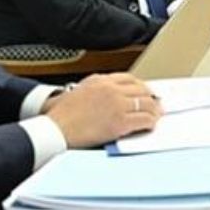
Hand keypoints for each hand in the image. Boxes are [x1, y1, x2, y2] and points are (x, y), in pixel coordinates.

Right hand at [43, 72, 162, 147]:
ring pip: (146, 104)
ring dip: (154, 110)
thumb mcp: (75, 91)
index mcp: (100, 80)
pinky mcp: (120, 122)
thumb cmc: (59, 116)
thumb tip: (103, 94)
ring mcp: (117, 104)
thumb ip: (92, 89)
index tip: (144, 92)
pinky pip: (144, 119)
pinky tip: (150, 126)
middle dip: (150, 97)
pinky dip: (150, 122)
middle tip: (155, 104)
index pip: (129, 78)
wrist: (54, 130)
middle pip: (141, 89)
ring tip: (156, 116)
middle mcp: (111, 89)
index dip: (140, 86)